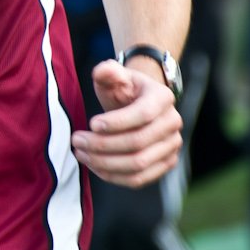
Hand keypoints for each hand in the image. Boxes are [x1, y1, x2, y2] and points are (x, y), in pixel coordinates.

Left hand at [71, 59, 182, 187]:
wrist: (138, 103)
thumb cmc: (123, 88)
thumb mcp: (114, 74)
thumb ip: (107, 71)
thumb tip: (104, 71)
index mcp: (163, 97)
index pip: (143, 114)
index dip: (116, 122)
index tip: (91, 123)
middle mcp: (172, 122)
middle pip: (138, 142)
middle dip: (102, 145)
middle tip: (77, 140)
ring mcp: (172, 146)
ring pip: (138, 164)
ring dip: (105, 163)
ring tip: (81, 153)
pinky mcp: (165, 164)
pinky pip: (139, 179)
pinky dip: (113, 176)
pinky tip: (94, 166)